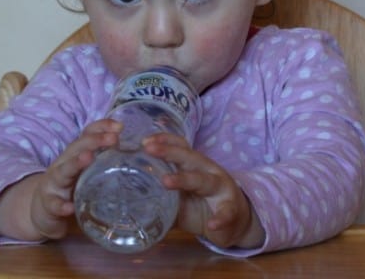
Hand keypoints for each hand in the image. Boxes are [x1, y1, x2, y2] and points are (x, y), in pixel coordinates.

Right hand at [0, 118, 122, 240]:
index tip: (119, 126)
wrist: (43, 211)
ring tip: (88, 157)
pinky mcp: (48, 204)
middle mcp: (65, 163)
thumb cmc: (73, 187)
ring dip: (76, 163)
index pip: (88, 134)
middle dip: (95, 140)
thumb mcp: (89, 172)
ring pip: (63, 170)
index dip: (102, 127)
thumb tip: (139, 156)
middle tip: (113, 138)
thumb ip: (108, 163)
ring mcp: (55, 183)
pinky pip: (54, 204)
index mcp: (77, 153)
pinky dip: (61, 205)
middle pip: (77, 147)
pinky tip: (69, 208)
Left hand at [142, 133, 264, 248]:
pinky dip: (219, 218)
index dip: (164, 141)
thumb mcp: (181, 197)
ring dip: (185, 179)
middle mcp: (208, 171)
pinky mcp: (230, 210)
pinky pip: (225, 213)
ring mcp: (221, 189)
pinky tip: (212, 224)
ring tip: (166, 181)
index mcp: (194, 165)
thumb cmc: (203, 204)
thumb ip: (161, 195)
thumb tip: (128, 198)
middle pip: (189, 157)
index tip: (144, 140)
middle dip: (169, 152)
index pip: (180, 146)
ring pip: (204, 180)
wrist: (235, 222)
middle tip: (149, 149)